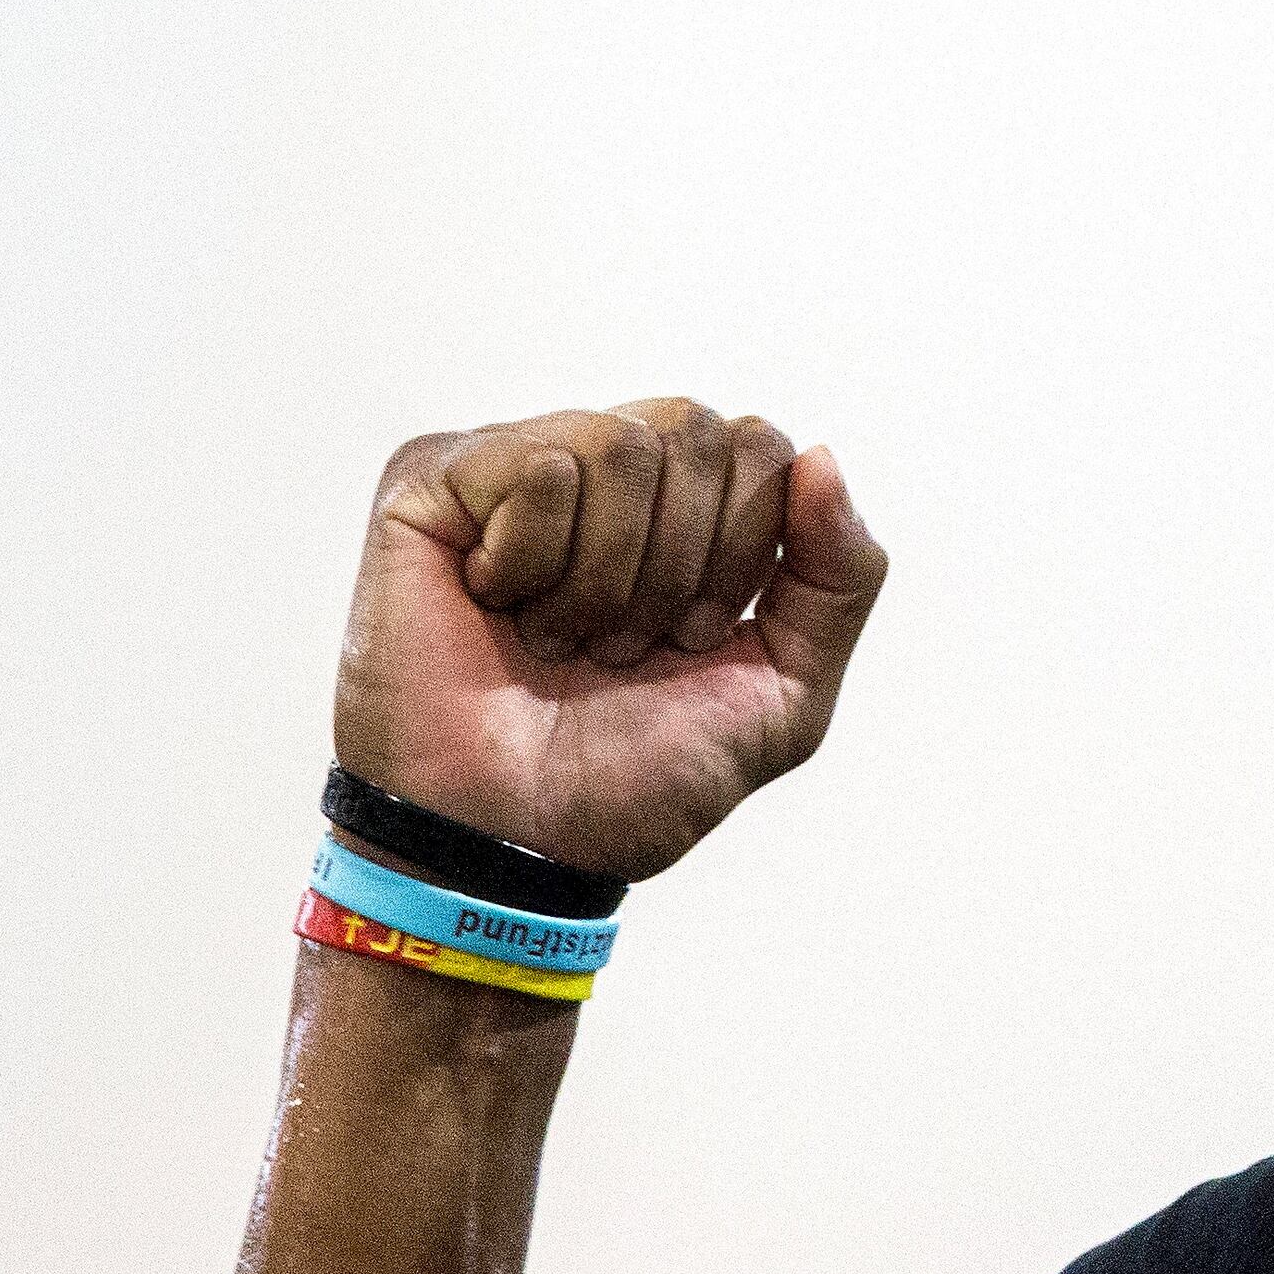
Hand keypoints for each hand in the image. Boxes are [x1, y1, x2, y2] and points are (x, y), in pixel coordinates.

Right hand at [331, 401, 889, 879]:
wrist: (517, 843)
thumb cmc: (637, 777)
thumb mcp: (786, 690)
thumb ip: (840, 576)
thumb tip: (823, 457)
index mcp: (686, 505)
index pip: (761, 445)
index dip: (744, 549)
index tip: (691, 638)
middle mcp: (603, 471)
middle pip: (696, 430)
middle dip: (678, 565)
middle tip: (621, 646)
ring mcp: (513, 466)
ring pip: (621, 446)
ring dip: (604, 578)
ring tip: (558, 639)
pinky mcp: (432, 481)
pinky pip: (540, 468)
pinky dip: (534, 562)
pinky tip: (495, 607)